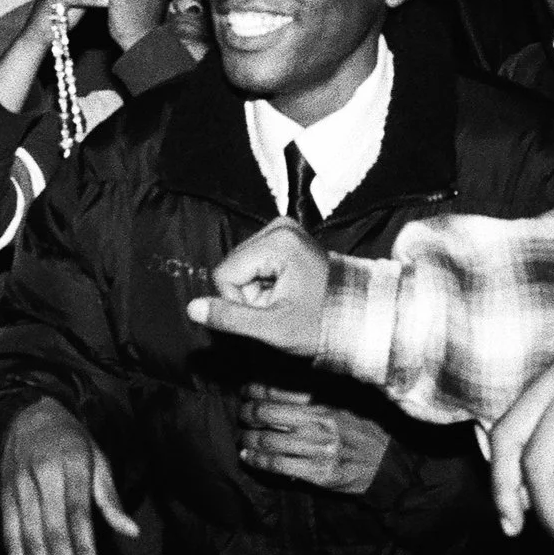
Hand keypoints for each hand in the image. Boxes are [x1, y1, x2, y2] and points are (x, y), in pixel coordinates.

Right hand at [0, 397, 138, 554]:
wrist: (25, 413)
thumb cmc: (70, 441)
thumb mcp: (97, 458)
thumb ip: (110, 497)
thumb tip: (131, 531)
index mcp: (70, 463)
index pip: (75, 511)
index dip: (81, 545)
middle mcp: (41, 475)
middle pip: (50, 531)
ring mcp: (18, 486)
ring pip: (27, 538)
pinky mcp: (3, 495)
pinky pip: (9, 534)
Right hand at [185, 220, 327, 357]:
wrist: (362, 320)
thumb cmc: (322, 325)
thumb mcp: (274, 328)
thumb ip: (230, 318)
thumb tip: (192, 308)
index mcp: (278, 241)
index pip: (225, 273)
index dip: (240, 301)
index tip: (271, 313)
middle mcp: (280, 226)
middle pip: (233, 266)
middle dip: (250, 294)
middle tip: (281, 307)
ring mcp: (286, 230)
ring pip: (242, 265)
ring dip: (258, 290)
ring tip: (287, 300)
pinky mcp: (288, 238)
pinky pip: (256, 261)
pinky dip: (267, 282)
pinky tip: (289, 291)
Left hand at [237, 385, 390, 492]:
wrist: (388, 464)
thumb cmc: (363, 428)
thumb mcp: (343, 400)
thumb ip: (315, 389)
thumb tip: (280, 376)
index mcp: (324, 400)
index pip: (275, 389)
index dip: (252, 390)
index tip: (246, 392)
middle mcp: (320, 422)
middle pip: (264, 413)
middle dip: (245, 415)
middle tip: (242, 417)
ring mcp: (319, 448)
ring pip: (267, 441)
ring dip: (247, 440)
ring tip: (244, 439)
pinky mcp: (319, 473)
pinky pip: (277, 465)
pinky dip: (257, 461)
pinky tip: (248, 458)